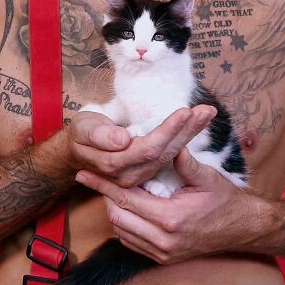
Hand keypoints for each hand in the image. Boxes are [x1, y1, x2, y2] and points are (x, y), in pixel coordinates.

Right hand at [67, 106, 216, 187]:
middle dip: (188, 129)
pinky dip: (185, 136)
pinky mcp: (148, 169)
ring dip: (191, 132)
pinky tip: (197, 123)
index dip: (168, 130)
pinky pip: (170, 153)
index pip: (148, 148)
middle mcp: (131, 173)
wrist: (77, 151)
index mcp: (115, 164)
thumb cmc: (80, 136)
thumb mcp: (82, 130)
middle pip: (166, 151)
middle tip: (207, 110)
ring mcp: (141, 174)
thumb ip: (100, 135)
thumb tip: (122, 139)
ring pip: (171, 153)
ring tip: (207, 113)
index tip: (185, 111)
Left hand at [75, 148, 260, 263]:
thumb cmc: (226, 201)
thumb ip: (185, 161)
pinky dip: (123, 226)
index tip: (85, 173)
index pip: (127, 199)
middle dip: (104, 197)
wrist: (242, 229)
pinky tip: (125, 209)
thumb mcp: (207, 177)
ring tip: (108, 191)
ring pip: (122, 232)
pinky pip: (132, 243)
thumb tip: (170, 144)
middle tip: (93, 178)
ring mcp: (163, 253)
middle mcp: (163, 240)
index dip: (103, 185)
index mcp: (171, 218)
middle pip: (118, 217)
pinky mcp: (163, 258)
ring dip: (113, 211)